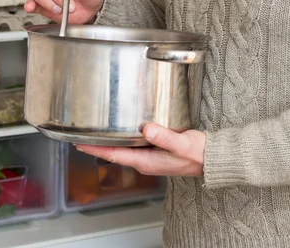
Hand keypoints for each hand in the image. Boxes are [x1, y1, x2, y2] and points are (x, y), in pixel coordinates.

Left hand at [75, 124, 204, 177]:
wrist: (210, 158)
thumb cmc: (198, 153)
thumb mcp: (181, 143)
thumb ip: (164, 137)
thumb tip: (146, 129)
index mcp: (146, 161)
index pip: (114, 155)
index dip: (95, 149)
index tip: (79, 144)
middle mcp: (145, 160)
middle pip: (114, 152)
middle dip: (97, 145)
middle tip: (80, 134)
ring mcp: (150, 156)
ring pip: (123, 148)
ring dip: (109, 141)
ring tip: (95, 131)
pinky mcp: (156, 149)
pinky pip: (134, 144)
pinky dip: (123, 137)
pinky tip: (122, 129)